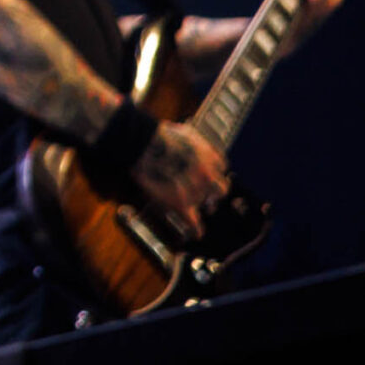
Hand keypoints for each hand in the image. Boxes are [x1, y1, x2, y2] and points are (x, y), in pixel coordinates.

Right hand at [132, 120, 227, 239]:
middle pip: (221, 188)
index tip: (208, 172)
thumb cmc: (158, 134)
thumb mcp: (184, 131)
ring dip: (203, 204)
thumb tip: (190, 140)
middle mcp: (208, 175)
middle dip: (214, 191)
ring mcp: (197, 191)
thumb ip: (193, 141)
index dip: (213, 170)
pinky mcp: (182, 204)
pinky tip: (195, 233)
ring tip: (195, 206)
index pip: (220, 167)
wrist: (143, 144)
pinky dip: (195, 229)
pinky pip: (193, 222)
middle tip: (207, 194)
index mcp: (210, 157)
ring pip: (208, 204)